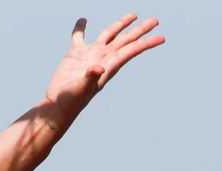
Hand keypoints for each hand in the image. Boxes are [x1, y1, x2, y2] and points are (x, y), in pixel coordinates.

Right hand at [44, 14, 164, 112]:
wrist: (59, 105)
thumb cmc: (72, 100)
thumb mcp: (83, 88)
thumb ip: (91, 77)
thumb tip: (98, 68)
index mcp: (109, 65)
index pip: (132, 50)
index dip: (147, 43)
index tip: (162, 37)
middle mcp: (103, 58)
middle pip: (126, 40)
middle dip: (140, 30)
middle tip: (155, 20)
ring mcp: (90, 54)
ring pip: (109, 34)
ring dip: (120, 24)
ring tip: (133, 15)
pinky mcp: (75, 54)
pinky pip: (79, 37)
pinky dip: (80, 28)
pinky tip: (83, 20)